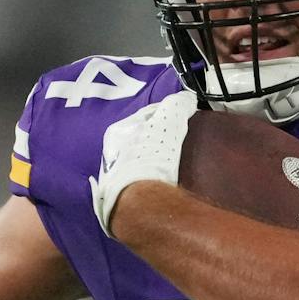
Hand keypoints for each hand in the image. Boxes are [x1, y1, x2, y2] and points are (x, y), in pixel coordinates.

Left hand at [89, 90, 196, 235]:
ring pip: (138, 162)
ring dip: (153, 160)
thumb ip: (177, 105)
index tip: (180, 118)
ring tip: (173, 163)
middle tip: (178, 142)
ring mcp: (115, 179)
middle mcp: (111, 154)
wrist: (140, 202)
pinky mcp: (123, 200)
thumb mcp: (168, 122)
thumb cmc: (150, 156)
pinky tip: (163, 183)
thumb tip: (187, 97)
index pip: (144, 117)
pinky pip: (141, 183)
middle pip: (140, 140)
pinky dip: (152, 179)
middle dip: (156, 139)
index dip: (164, 114)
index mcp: (117, 132)